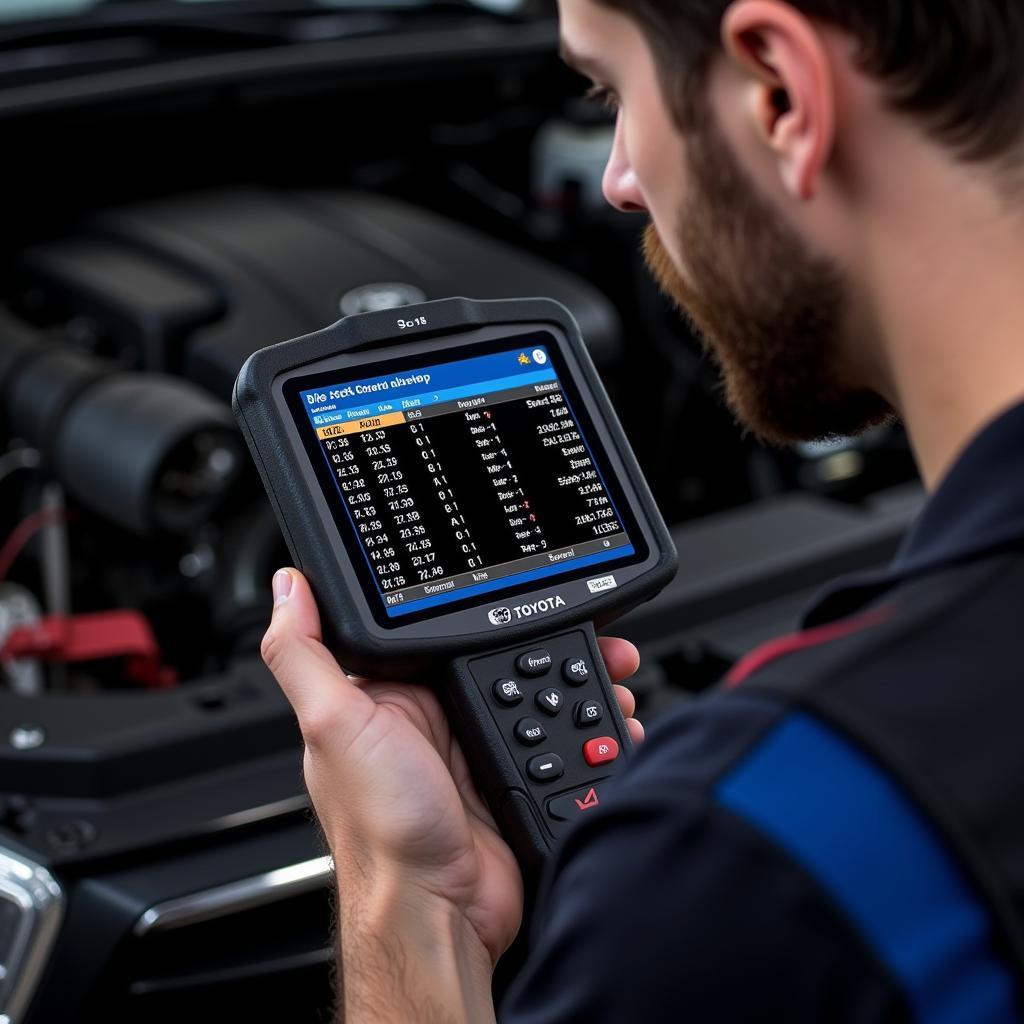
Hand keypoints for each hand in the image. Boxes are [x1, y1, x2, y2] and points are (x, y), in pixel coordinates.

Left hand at [261, 568, 643, 968]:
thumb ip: (305, 655)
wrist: (436, 913)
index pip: (436, 632)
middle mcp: (431, 720)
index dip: (481, 609)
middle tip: (592, 631)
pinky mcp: (509, 778)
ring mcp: (473, 749)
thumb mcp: (333, 727)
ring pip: (535, 693)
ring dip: (577, 680)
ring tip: (610, 668)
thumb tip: (288, 587)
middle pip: (498, 657)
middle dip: (545, 639)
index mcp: (387, 698)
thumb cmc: (380, 831)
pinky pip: (556, 739)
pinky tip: (607, 719)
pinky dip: (587, 728)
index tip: (518, 590)